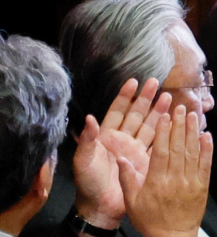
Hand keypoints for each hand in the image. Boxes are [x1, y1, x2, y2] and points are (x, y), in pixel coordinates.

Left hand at [72, 78, 170, 227]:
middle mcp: (122, 140)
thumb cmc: (87, 181)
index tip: (133, 81)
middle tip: (156, 83)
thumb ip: (87, 139)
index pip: (117, 110)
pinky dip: (166, 136)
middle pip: (136, 115)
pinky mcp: (145, 164)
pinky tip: (174, 125)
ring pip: (149, 128)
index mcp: (106, 135)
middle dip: (146, 99)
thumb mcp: (83, 158)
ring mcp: (135, 151)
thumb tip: (89, 118)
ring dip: (159, 114)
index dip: (125, 96)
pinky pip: (157, 146)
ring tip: (170, 99)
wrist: (99, 206)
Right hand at [118, 105, 213, 236]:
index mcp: (157, 181)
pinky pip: (206, 166)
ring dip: (194, 133)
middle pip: (179, 148)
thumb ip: (126, 178)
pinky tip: (208, 137)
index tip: (165, 115)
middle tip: (181, 107)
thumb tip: (119, 157)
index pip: (162, 151)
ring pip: (193, 154)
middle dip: (180, 126)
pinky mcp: (202, 189)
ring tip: (194, 115)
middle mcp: (176, 179)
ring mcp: (191, 183)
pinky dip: (208, 151)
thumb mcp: (131, 201)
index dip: (164, 132)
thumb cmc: (150, 220)